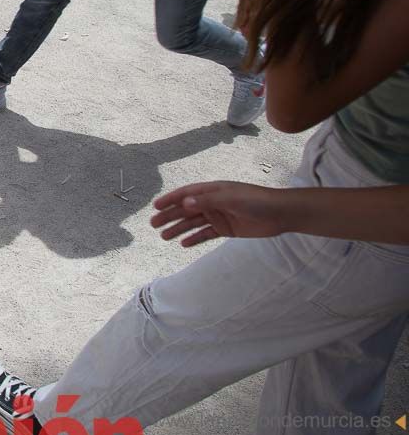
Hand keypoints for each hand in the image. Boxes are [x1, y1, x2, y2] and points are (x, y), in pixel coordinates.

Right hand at [152, 182, 294, 247]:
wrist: (281, 214)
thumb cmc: (256, 201)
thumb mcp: (230, 198)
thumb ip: (207, 200)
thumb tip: (184, 202)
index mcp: (212, 190)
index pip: (186, 194)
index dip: (170, 199)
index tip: (155, 207)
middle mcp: (212, 202)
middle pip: (186, 209)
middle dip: (170, 216)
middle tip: (153, 225)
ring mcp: (219, 216)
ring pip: (193, 223)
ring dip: (179, 229)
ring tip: (164, 237)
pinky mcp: (226, 229)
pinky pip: (206, 234)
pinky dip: (194, 238)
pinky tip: (183, 244)